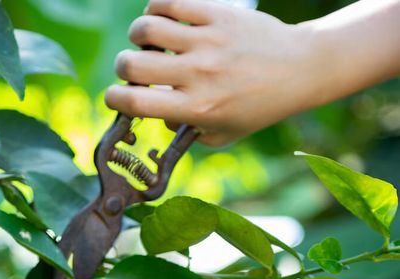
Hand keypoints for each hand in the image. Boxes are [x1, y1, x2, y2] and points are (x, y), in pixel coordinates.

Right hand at [105, 0, 399, 146]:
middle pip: (132, 64)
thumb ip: (186, 131)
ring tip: (149, 42)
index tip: (115, 98)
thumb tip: (156, 116)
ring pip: (145, 27)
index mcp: (198, 109)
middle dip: (122, 68)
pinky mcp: (216, 13)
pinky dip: (156, 8)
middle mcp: (199, 75)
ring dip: (138, 36)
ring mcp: (207, 41)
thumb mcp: (223, 133)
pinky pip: (168, 1)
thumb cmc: (258, 107)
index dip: (113, 100)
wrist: (297, 69)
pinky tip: (163, 19)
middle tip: (134, 70)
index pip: (136, 103)